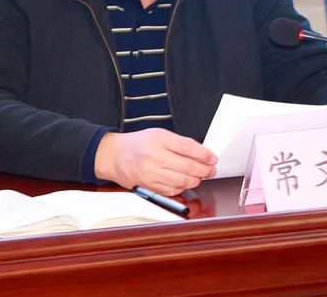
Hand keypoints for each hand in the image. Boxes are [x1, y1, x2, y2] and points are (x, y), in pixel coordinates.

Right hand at [94, 129, 216, 195]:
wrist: (113, 156)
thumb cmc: (137, 144)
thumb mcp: (158, 134)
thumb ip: (179, 143)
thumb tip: (201, 153)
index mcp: (158, 139)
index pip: (188, 148)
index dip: (204, 154)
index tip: (213, 158)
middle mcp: (153, 156)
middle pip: (187, 167)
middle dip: (204, 170)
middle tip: (211, 170)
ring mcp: (150, 173)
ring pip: (181, 181)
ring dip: (195, 181)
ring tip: (200, 177)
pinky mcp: (148, 186)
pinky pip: (171, 191)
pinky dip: (182, 188)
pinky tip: (185, 183)